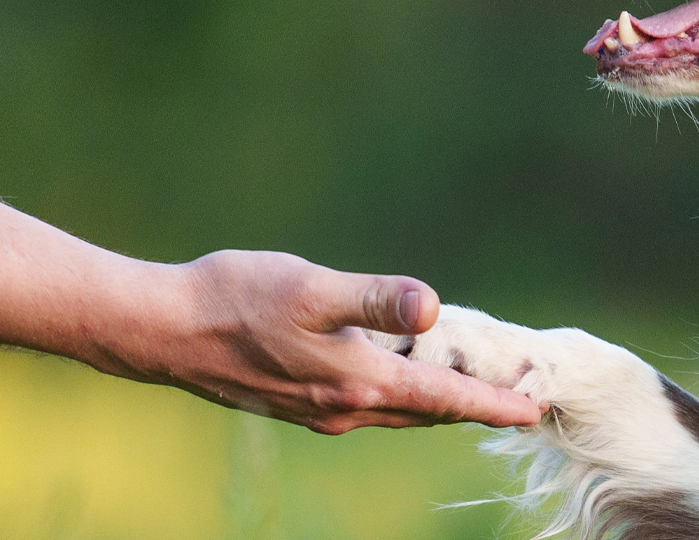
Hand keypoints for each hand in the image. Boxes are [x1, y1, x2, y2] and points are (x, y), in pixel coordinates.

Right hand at [125, 250, 541, 433]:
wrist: (163, 332)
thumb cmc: (235, 299)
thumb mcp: (311, 286)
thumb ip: (374, 297)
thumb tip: (431, 304)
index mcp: (357, 380)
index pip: (443, 397)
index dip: (492, 403)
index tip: (535, 409)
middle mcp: (344, 408)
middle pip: (427, 411)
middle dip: (475, 407)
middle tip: (519, 399)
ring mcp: (319, 411)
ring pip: (397, 411)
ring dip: (437, 404)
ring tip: (474, 392)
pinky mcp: (296, 403)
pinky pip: (366, 407)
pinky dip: (398, 396)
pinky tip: (400, 378)